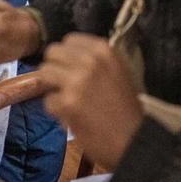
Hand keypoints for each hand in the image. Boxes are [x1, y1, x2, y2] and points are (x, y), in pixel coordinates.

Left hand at [38, 34, 143, 169]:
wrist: (136, 140)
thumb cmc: (127, 108)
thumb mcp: (118, 71)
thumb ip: (94, 59)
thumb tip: (67, 53)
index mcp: (103, 50)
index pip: (69, 40)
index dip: (67, 56)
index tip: (71, 68)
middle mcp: (89, 61)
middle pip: (52, 53)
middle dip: (55, 68)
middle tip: (64, 84)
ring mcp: (77, 81)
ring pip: (45, 73)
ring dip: (52, 87)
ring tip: (66, 99)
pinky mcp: (68, 103)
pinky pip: (48, 100)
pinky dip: (56, 110)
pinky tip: (70, 115)